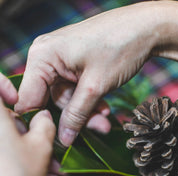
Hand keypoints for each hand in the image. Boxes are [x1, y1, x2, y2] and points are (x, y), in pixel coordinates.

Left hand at [0, 75, 55, 175]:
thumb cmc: (17, 175)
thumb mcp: (40, 146)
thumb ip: (45, 125)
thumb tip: (43, 117)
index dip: (5, 87)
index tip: (19, 103)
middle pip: (5, 120)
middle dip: (28, 133)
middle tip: (46, 147)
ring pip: (7, 142)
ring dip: (29, 153)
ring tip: (51, 170)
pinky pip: (6, 156)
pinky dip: (20, 163)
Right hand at [15, 2, 160, 146]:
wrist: (146, 30)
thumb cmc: (119, 48)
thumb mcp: (95, 87)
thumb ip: (76, 114)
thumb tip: (63, 139)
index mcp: (42, 57)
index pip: (28, 99)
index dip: (43, 121)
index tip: (61, 136)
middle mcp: (48, 58)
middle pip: (52, 100)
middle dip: (77, 117)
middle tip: (100, 127)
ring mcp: (63, 62)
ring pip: (68, 99)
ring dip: (88, 111)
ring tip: (107, 116)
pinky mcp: (77, 66)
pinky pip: (78, 92)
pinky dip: (91, 101)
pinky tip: (105, 107)